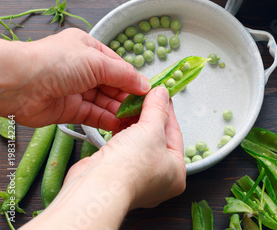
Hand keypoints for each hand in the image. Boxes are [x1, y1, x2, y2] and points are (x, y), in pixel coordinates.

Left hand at [0, 28, 149, 130]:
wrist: (20, 84)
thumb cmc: (54, 62)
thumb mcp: (96, 62)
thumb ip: (122, 74)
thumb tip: (143, 83)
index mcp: (88, 48)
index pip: (117, 65)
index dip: (132, 78)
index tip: (147, 91)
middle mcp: (82, 68)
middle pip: (111, 84)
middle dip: (126, 96)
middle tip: (143, 109)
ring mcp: (75, 89)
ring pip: (103, 101)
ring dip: (117, 109)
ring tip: (133, 119)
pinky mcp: (68, 109)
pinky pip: (91, 114)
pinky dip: (104, 119)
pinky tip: (116, 123)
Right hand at [23, 86, 185, 229]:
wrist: (96, 187)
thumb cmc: (131, 166)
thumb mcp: (151, 129)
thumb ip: (157, 108)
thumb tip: (162, 93)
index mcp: (176, 173)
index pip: (175, 132)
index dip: (167, 110)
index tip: (161, 94)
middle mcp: (159, 179)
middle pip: (157, 137)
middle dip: (149, 115)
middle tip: (145, 96)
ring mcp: (137, 177)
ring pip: (140, 141)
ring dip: (134, 122)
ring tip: (130, 103)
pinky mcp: (117, 173)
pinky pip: (125, 147)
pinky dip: (122, 132)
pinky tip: (119, 118)